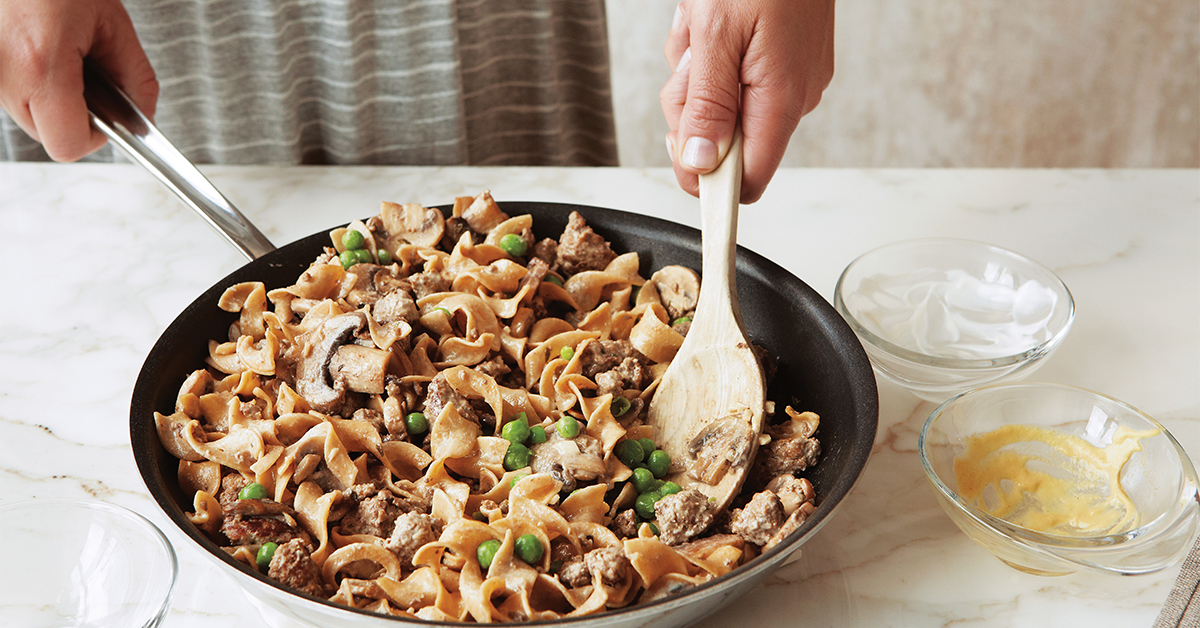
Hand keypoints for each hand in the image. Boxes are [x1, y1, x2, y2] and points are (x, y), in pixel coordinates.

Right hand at [0, 0, 157, 160]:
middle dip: (77, 114)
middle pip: (48, 134)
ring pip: (28, 115)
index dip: (97, 137)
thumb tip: (144, 115)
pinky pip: (14, 93)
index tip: (112, 118)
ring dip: (54, 97)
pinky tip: (46, 49)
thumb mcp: (112, 23)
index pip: (68, 144)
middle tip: (90, 74)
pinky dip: (35, 82)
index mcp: (40, 64)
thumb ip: (135, 77)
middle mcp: (3, 74)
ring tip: (64, 52)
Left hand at [661, 0, 833, 202]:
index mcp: (782, 99)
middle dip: (690, 105)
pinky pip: (734, 78)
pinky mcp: (784, 62)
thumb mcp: (717, 33)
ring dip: (696, 71)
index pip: (746, 181)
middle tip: (688, 58)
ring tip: (703, 24)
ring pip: (722, 106)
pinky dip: (713, 55)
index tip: (679, 154)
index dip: (707, 180)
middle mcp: (794, 97)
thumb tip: (700, 164)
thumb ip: (708, 104)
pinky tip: (713, 20)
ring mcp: (791, 79)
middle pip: (724, 143)